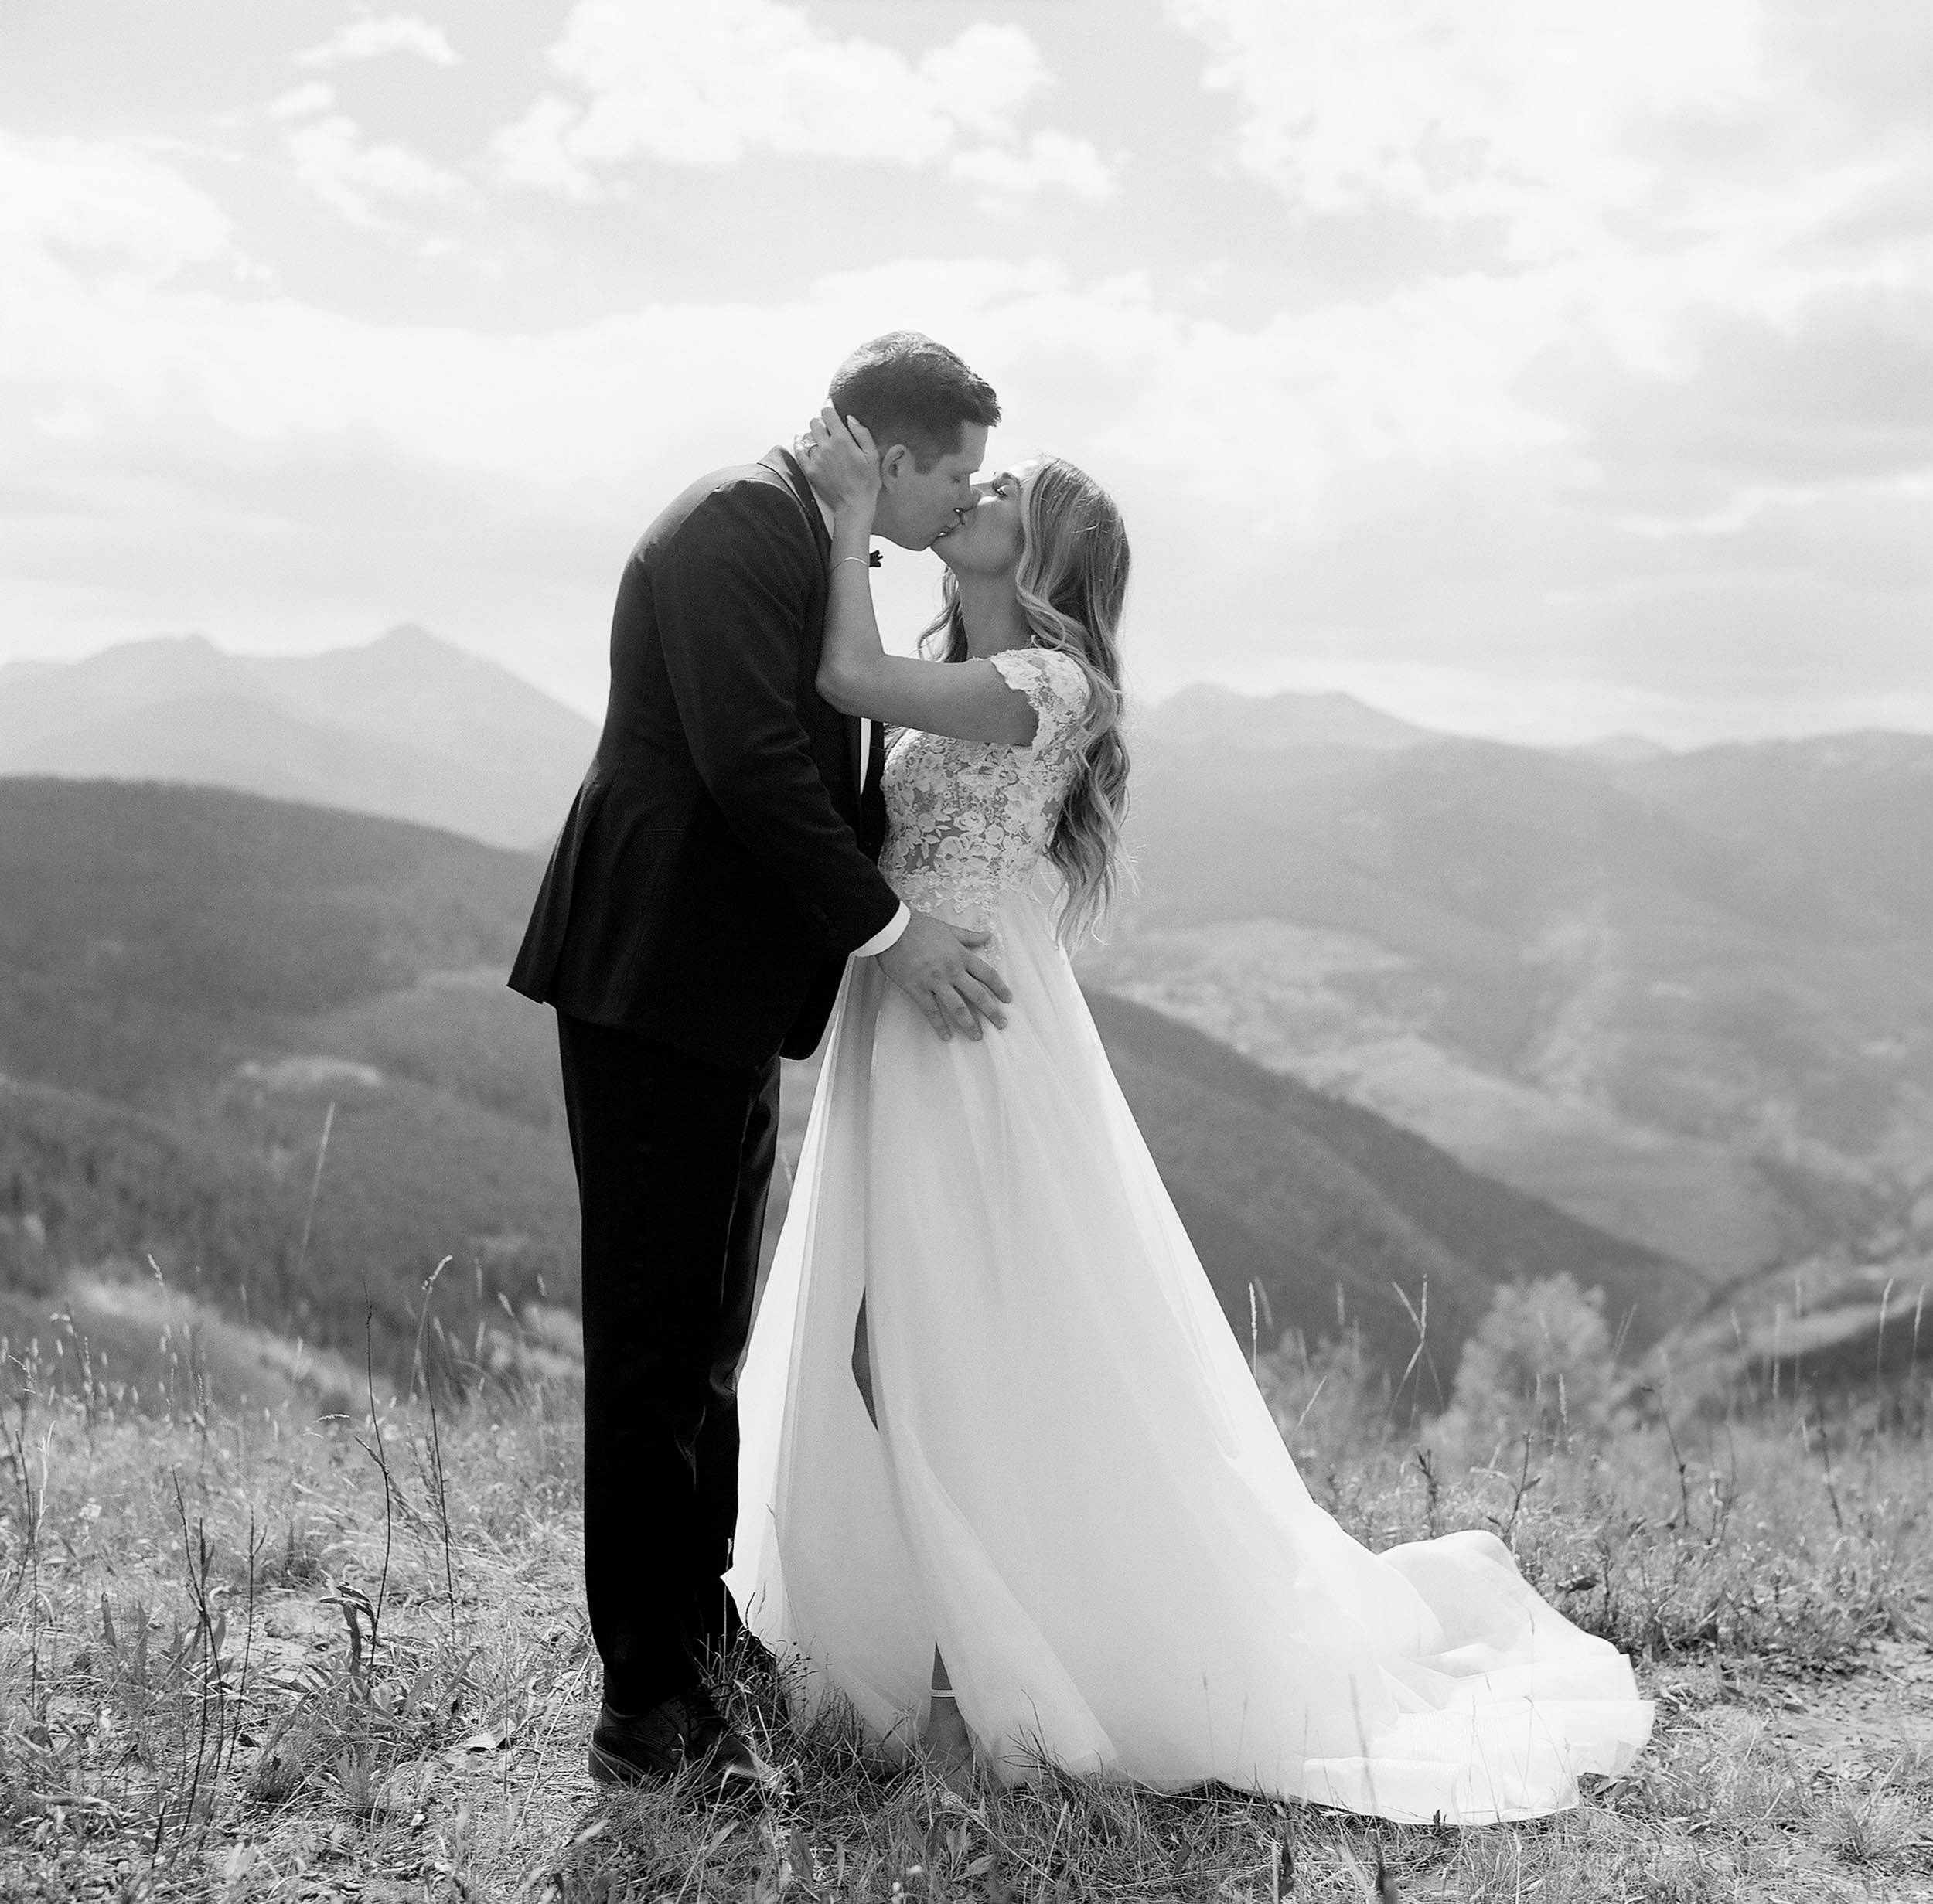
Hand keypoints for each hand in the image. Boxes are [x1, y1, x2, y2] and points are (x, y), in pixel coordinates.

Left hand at [799, 405, 881, 519]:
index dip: (828, 406)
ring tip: (821, 439)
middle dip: (822, 421)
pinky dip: (800, 444)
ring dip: (814, 435)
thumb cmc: (867, 481)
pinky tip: (802, 441)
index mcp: (842, 439)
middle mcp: (826, 446)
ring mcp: (816, 458)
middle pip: (815, 422)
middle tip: (828, 427)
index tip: (830, 405)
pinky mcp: (809, 470)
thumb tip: (849, 418)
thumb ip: (862, 433)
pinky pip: (800, 451)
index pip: (828, 413)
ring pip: (808, 436)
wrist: (854, 505)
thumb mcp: (873, 455)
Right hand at [875, 911, 1012, 1041]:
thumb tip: (987, 935)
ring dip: (969, 1024)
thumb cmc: (919, 926)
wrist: (893, 928)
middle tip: (1002, 1024)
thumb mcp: (948, 929)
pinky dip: (939, 1025)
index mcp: (961, 955)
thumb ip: (969, 937)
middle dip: (992, 1011)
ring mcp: (935, 981)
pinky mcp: (917, 989)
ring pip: (958, 1007)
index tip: (1008, 1000)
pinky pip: (931, 1011)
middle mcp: (952, 970)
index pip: (987, 974)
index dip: (1000, 988)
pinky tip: (946, 1036)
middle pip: (978, 994)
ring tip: (977, 1036)